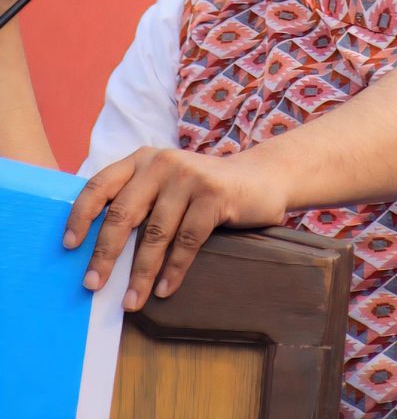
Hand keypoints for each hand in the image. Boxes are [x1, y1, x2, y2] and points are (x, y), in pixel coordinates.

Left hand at [63, 147, 288, 310]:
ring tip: (130, 302)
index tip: (69, 246)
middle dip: (105, 254)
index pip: (100, 185)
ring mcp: (189, 176)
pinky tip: (164, 290)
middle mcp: (161, 163)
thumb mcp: (166, 185)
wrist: (261, 177)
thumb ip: (139, 200)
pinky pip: (187, 240)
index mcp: (142, 160)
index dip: (81, 216)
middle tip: (92, 286)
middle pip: (124, 213)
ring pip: (155, 233)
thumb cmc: (204, 190)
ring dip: (141, 273)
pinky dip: (174, 270)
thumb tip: (96, 247)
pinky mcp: (214, 194)